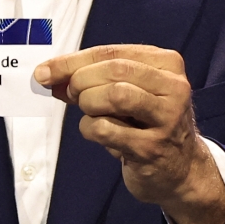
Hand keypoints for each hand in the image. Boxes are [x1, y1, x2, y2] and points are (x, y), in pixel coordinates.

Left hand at [34, 44, 224, 223]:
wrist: (180, 171)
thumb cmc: (146, 123)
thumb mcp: (126, 92)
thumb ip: (90, 79)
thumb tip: (47, 75)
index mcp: (167, 64)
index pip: (112, 52)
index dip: (72, 61)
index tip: (43, 72)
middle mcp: (174, 87)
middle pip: (114, 70)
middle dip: (81, 81)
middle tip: (72, 95)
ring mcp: (167, 118)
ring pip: (116, 95)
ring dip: (89, 103)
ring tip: (91, 113)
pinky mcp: (153, 149)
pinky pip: (107, 130)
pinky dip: (91, 129)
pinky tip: (100, 134)